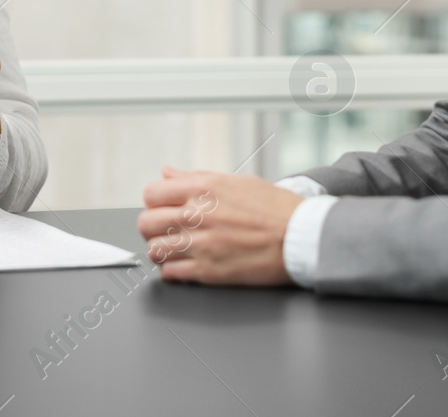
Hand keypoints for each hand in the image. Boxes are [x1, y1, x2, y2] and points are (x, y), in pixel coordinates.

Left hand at [136, 167, 303, 286]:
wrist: (301, 237)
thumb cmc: (276, 208)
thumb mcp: (236, 181)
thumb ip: (196, 177)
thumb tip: (167, 172)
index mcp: (203, 188)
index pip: (152, 193)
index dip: (154, 201)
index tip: (162, 208)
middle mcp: (198, 214)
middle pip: (146, 222)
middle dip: (152, 227)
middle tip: (165, 231)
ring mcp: (201, 244)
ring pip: (154, 250)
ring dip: (161, 250)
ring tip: (174, 250)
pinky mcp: (209, 271)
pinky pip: (170, 274)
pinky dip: (172, 271)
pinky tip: (185, 266)